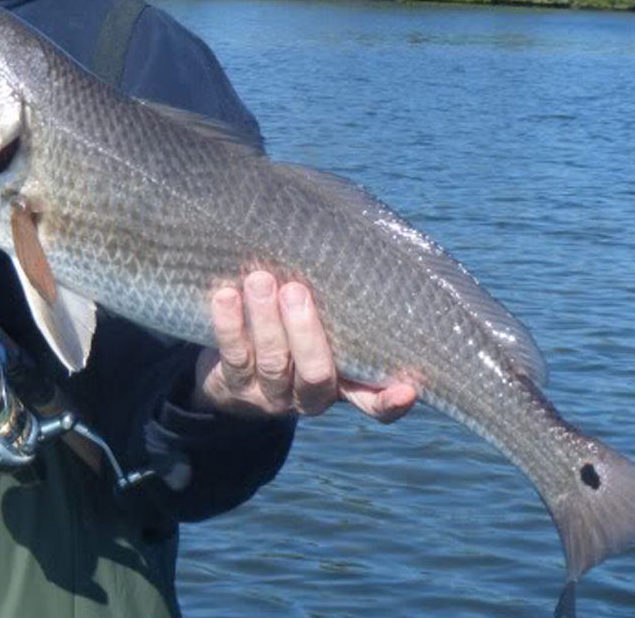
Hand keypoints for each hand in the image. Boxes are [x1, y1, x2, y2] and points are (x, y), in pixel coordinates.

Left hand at [191, 270, 417, 422]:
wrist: (231, 372)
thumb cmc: (289, 329)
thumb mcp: (318, 323)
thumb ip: (334, 303)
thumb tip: (340, 233)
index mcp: (341, 382)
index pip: (373, 401)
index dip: (391, 399)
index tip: (409, 387)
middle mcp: (309, 396)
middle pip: (315, 375)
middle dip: (306, 332)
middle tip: (296, 290)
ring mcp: (271, 395)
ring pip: (273, 363)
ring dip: (266, 320)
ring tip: (260, 280)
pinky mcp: (234, 386)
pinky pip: (233, 356)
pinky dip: (230, 324)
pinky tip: (225, 295)